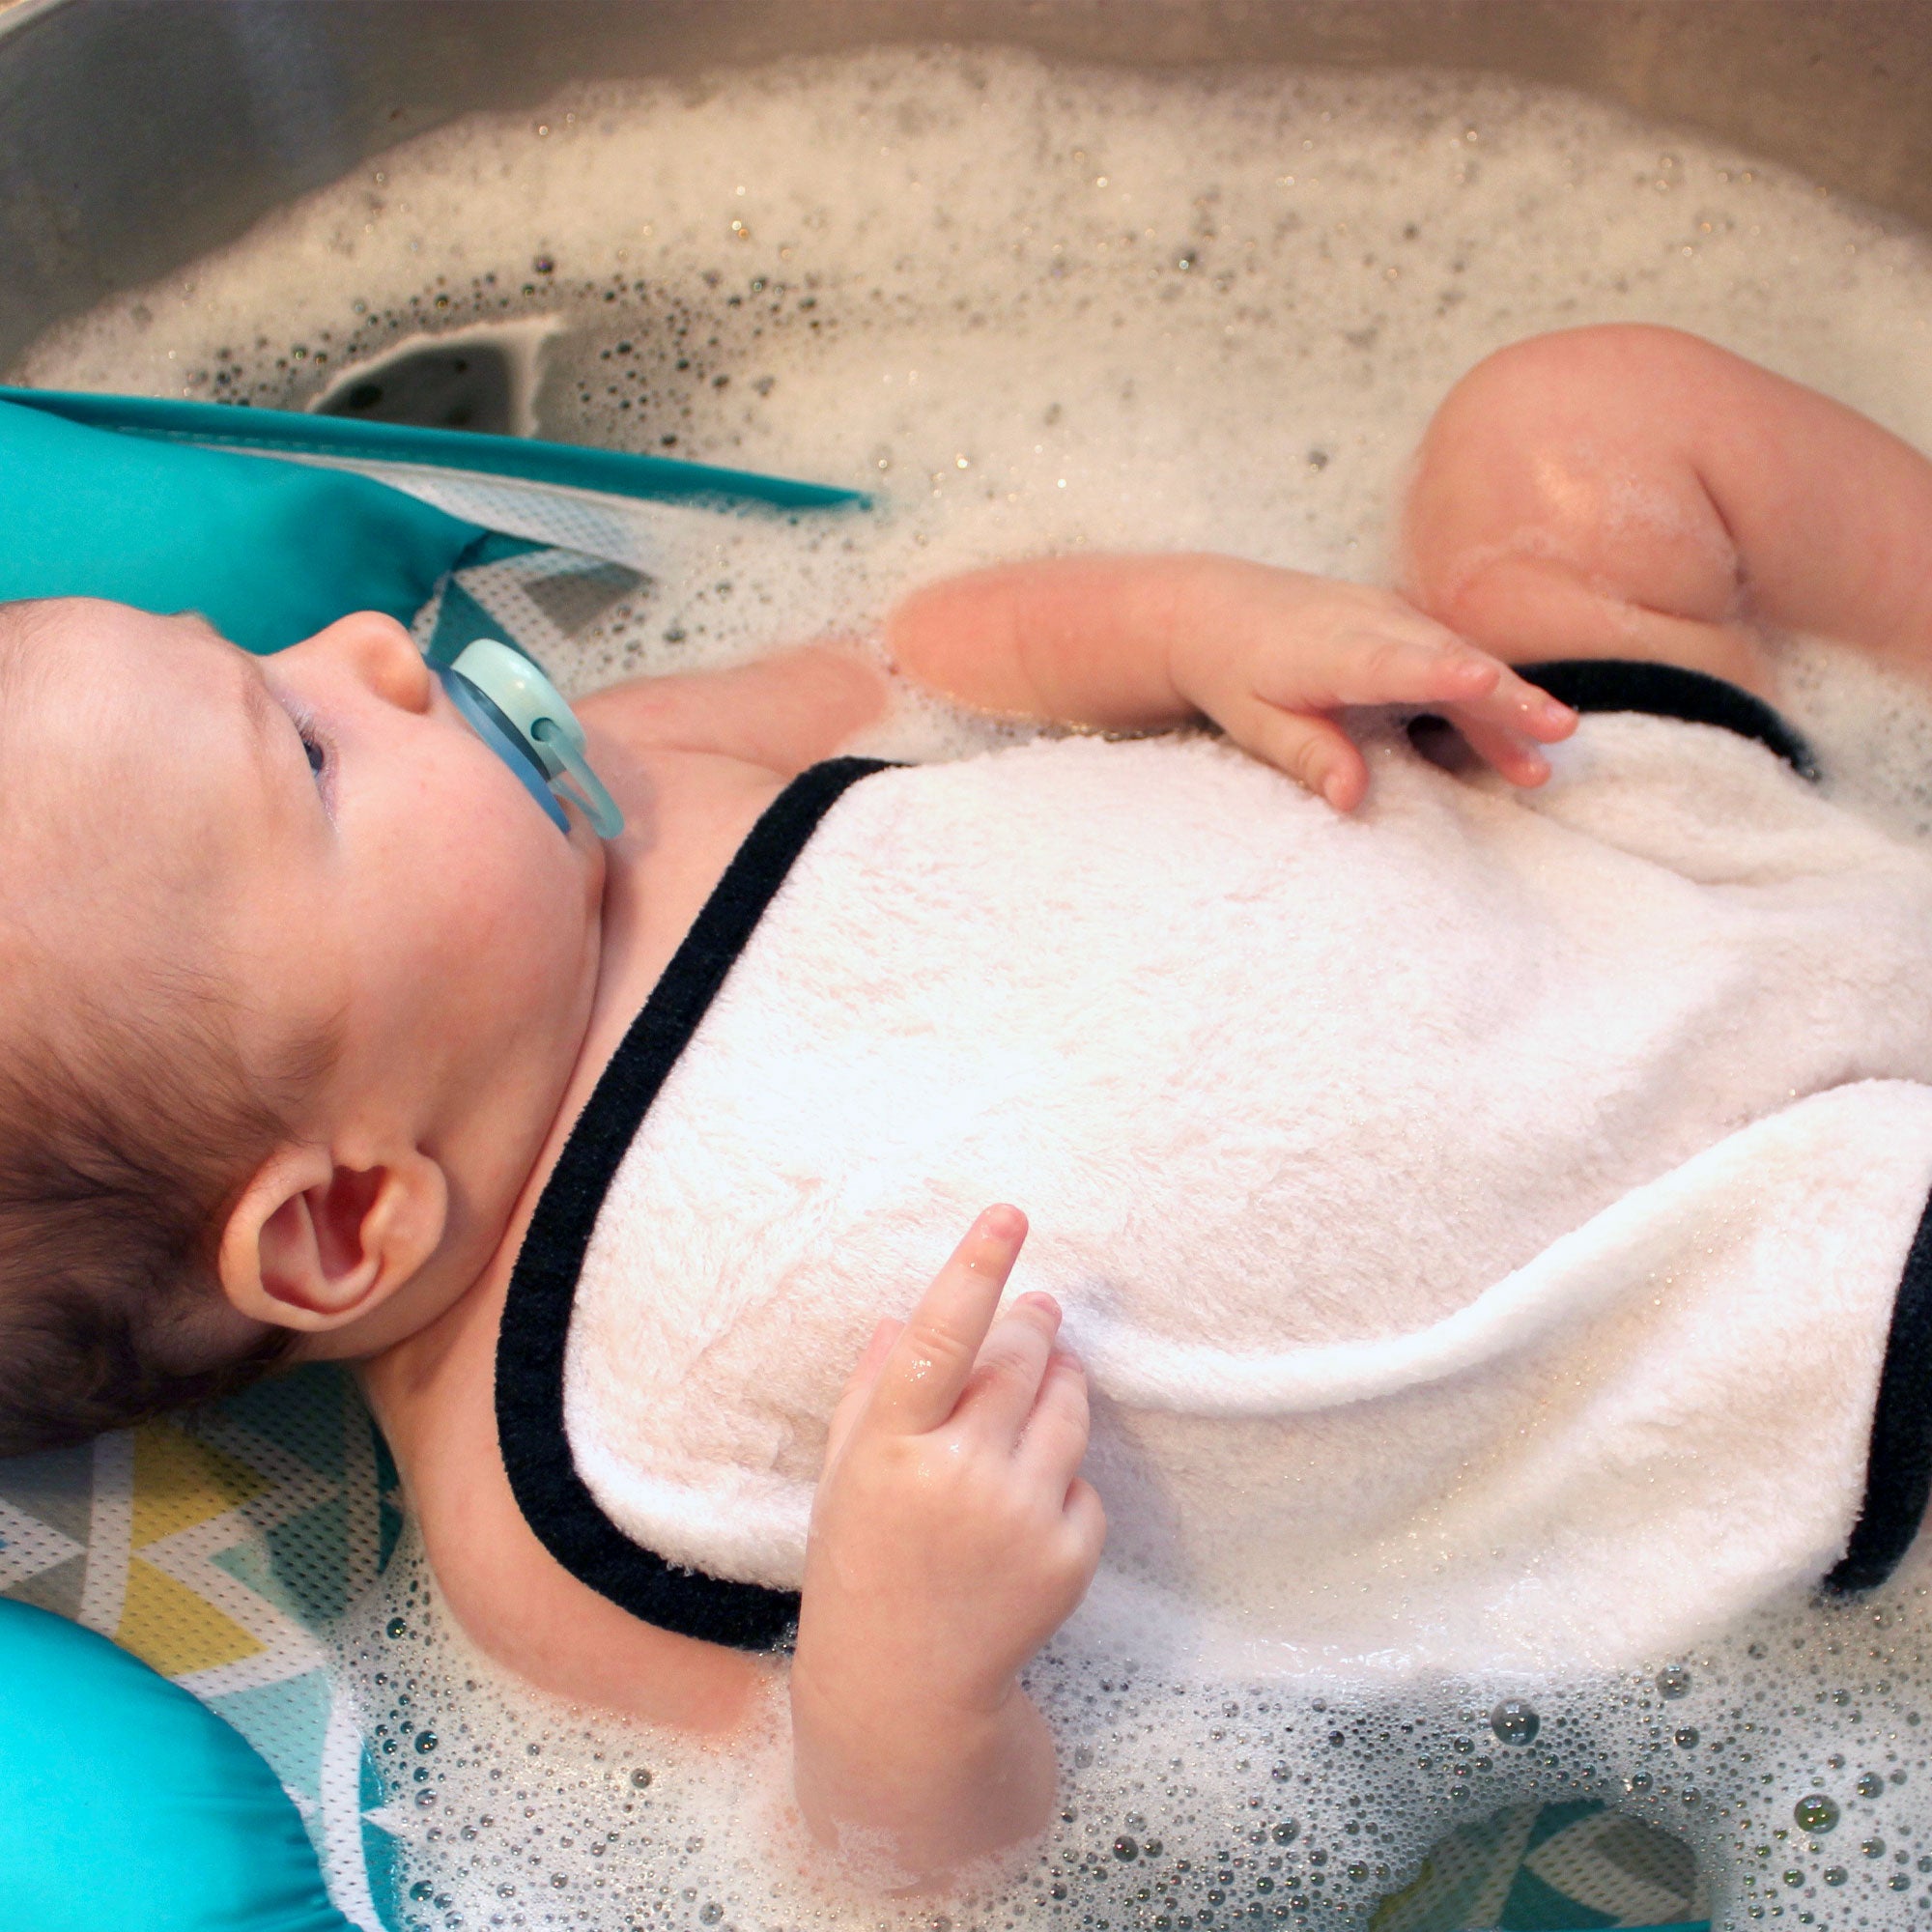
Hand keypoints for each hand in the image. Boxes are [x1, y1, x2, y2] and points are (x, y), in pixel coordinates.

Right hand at [790, 1206, 1103, 1870]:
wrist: (904, 1694)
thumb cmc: (863, 1564)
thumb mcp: (844, 1474)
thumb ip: (871, 1389)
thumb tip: (901, 1315)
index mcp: (890, 1447)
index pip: (937, 1339)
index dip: (973, 1271)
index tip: (1008, 1215)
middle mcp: (957, 1478)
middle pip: (1021, 1357)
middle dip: (1034, 1325)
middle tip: (1038, 1312)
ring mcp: (1018, 1519)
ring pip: (1069, 1405)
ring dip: (1059, 1386)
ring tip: (1024, 1417)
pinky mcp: (1068, 1557)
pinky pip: (1084, 1478)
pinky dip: (1062, 1477)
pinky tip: (1022, 1509)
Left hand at [1168, 561, 1577, 809]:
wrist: (1211, 609)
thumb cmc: (1231, 670)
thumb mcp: (1253, 720)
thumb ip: (1307, 753)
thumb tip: (1351, 799)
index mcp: (1329, 647)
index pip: (1391, 661)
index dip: (1438, 674)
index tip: (1481, 684)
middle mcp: (1370, 622)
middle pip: (1447, 658)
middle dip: (1504, 694)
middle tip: (1557, 730)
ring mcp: (1391, 616)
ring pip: (1462, 658)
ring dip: (1508, 702)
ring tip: (1551, 748)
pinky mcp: (1402, 624)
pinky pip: (1452, 658)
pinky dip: (1485, 695)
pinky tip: (1518, 741)